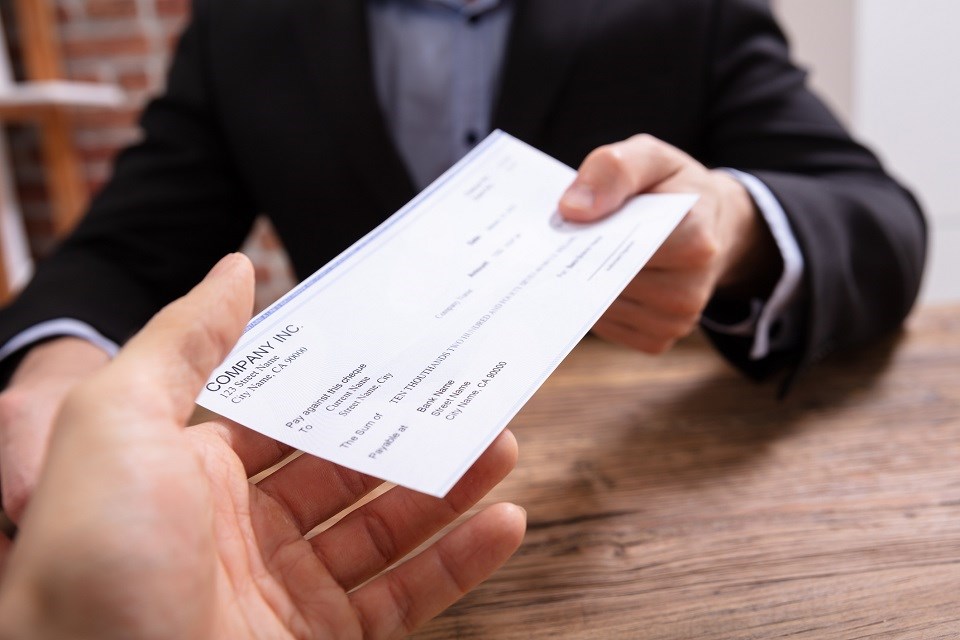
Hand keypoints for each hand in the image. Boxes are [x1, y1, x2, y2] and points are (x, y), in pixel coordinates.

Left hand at [0, 254, 524, 638]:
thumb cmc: (95, 563)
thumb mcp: (116, 424)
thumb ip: (180, 344)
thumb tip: (234, 272)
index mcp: (191, 473)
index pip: (285, 415)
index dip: (343, 381)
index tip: (398, 347)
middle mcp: (240, 531)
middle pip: (347, 470)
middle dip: (409, 432)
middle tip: (467, 394)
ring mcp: (285, 594)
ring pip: (386, 531)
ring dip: (448, 490)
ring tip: (501, 447)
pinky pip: (404, 600)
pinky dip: (459, 564)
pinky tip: (502, 525)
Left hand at [559, 134, 780, 353]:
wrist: (710, 225)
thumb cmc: (673, 189)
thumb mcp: (649, 157)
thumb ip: (614, 170)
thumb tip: (573, 210)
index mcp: (695, 239)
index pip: (624, 247)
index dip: (589, 234)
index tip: (569, 219)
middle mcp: (689, 290)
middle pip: (607, 281)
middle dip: (583, 260)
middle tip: (568, 238)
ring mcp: (675, 321)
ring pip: (601, 308)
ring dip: (585, 283)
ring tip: (590, 255)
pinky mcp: (657, 340)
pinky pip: (606, 327)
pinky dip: (595, 304)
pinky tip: (601, 280)